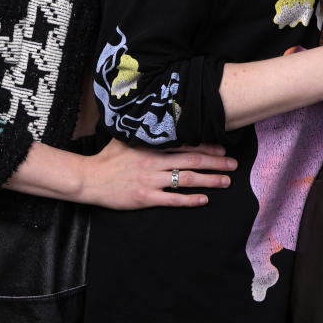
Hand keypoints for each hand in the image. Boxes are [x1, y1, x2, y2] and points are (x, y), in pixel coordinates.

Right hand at [84, 138, 235, 208]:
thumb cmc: (107, 158)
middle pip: (192, 161)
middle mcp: (154, 162)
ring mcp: (150, 180)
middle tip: (233, 164)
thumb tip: (157, 122)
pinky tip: (204, 200)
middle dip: (216, 163)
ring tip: (226, 182)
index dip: (206, 147)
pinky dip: (190, 200)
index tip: (222, 149)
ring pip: (187, 179)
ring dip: (209, 181)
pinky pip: (173, 199)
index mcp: (151, 146)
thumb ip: (143, 133)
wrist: (88, 179)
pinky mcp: (145, 197)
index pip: (185, 144)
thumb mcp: (125, 139)